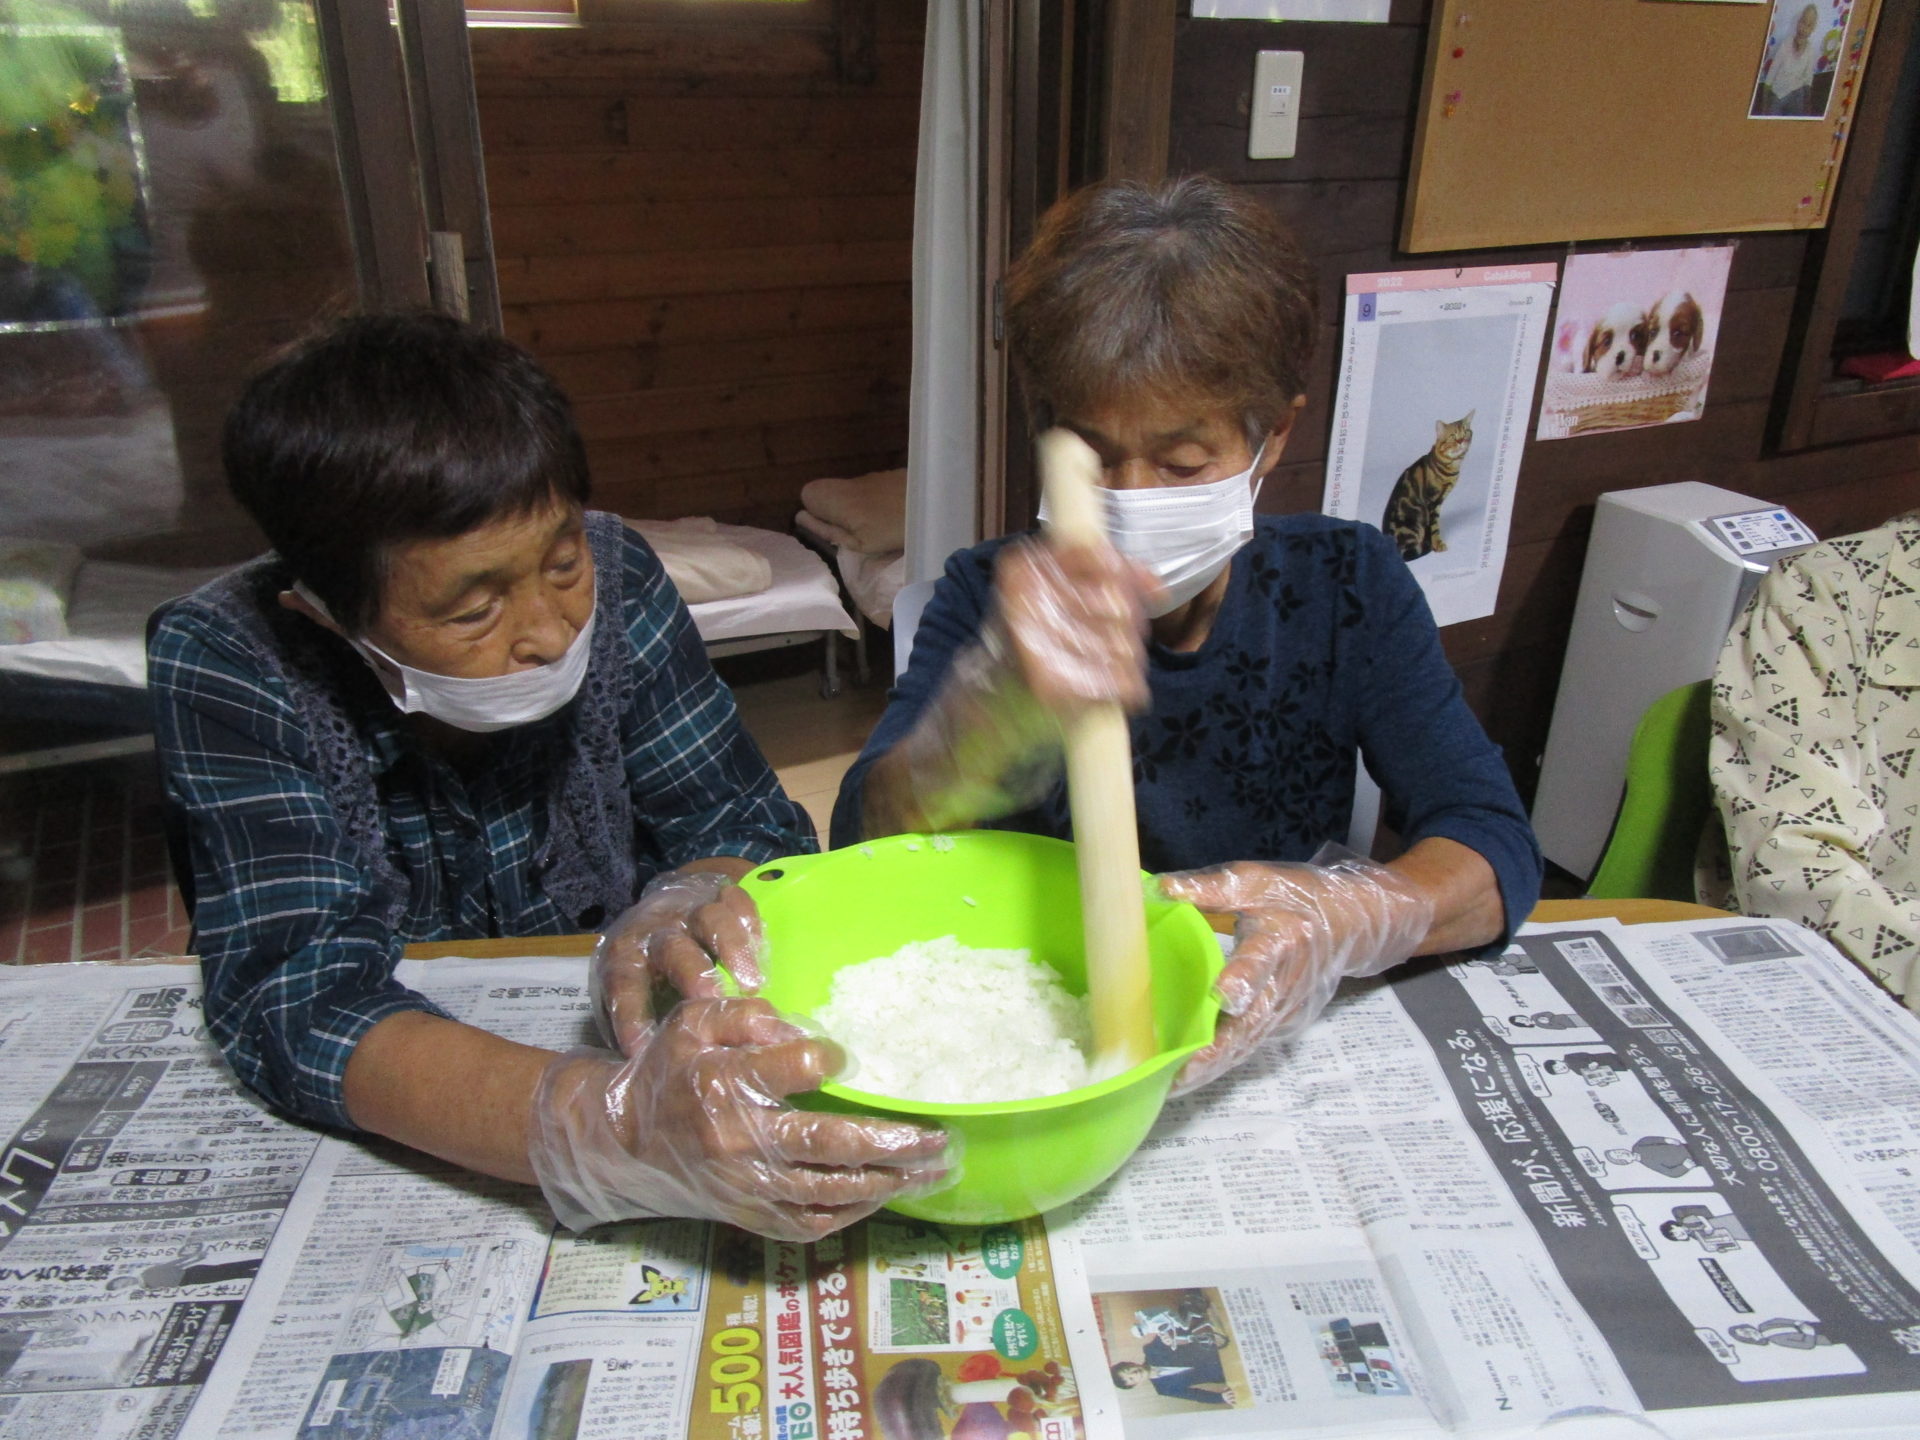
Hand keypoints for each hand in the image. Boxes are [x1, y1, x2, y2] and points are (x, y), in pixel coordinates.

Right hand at [528, 998, 953, 1241]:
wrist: (625, 1144)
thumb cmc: (668, 1071)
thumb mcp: (694, 1022)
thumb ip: (746, 1015)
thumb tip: (799, 1029)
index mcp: (726, 1083)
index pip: (797, 1069)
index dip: (829, 1060)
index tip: (845, 1057)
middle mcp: (740, 1140)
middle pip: (828, 1143)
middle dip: (890, 1142)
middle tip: (937, 1137)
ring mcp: (747, 1187)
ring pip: (828, 1191)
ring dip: (886, 1182)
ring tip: (930, 1168)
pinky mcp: (750, 1216)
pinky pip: (810, 1224)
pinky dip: (852, 1213)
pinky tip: (884, 1193)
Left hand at [592, 869, 762, 1055]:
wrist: (660, 911)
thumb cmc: (646, 972)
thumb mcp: (630, 999)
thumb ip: (638, 1029)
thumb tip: (646, 1081)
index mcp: (625, 958)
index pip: (624, 984)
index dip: (632, 1016)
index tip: (643, 1049)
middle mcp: (657, 932)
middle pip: (671, 948)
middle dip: (692, 974)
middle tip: (712, 1003)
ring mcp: (691, 911)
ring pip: (709, 920)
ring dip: (731, 950)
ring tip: (753, 985)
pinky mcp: (720, 896)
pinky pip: (737, 901)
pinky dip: (750, 921)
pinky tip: (763, 948)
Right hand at [866, 539, 1158, 835]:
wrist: (957, 739)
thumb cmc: (1000, 671)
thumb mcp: (1029, 611)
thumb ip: (1083, 587)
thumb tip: (1156, 585)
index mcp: (1018, 578)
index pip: (1092, 555)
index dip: (1126, 572)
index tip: (1150, 590)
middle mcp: (1027, 606)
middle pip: (1117, 602)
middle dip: (1123, 626)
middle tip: (1097, 646)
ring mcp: (1040, 649)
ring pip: (1125, 643)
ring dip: (1121, 662)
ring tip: (1088, 674)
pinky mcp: (1056, 691)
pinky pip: (1122, 682)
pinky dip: (1121, 692)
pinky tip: (1095, 696)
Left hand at [1159, 847, 1433, 1093]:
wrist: (1349, 924)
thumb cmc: (1293, 897)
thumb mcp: (1255, 881)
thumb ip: (1210, 889)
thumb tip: (1160, 889)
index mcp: (1281, 939)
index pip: (1260, 962)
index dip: (1242, 980)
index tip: (1222, 997)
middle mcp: (1287, 983)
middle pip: (1251, 1021)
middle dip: (1215, 1050)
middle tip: (1178, 1073)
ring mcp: (1288, 1009)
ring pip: (1248, 1042)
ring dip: (1213, 1065)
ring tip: (1173, 1085)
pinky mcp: (1284, 1024)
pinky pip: (1249, 1044)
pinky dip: (1221, 1060)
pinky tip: (1188, 1074)